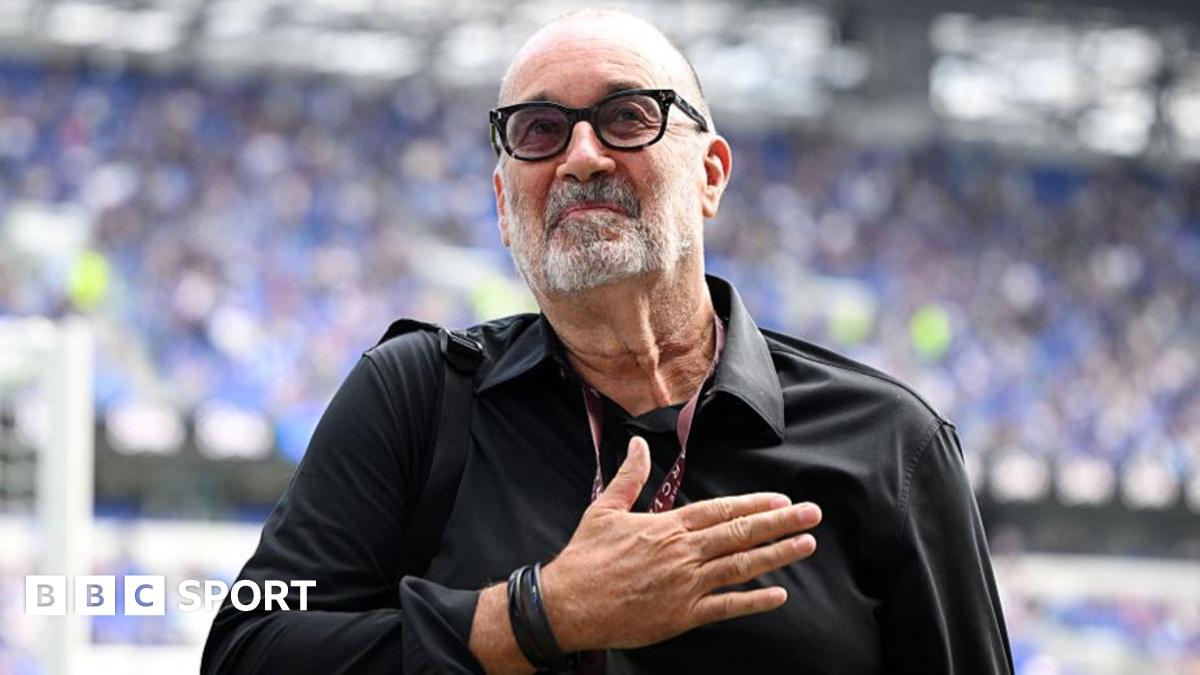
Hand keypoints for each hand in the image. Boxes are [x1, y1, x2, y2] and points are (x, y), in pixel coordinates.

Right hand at [539, 435, 820, 651]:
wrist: (569, 604)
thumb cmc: (586, 557)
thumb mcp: (605, 509)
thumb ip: (628, 477)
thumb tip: (636, 443)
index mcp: (667, 527)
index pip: (720, 511)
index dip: (754, 504)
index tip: (782, 499)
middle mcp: (683, 553)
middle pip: (740, 534)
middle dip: (780, 523)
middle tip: (812, 515)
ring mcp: (686, 585)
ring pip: (741, 567)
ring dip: (777, 555)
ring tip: (806, 545)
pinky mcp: (683, 615)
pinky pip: (726, 607)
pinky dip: (754, 602)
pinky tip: (779, 595)